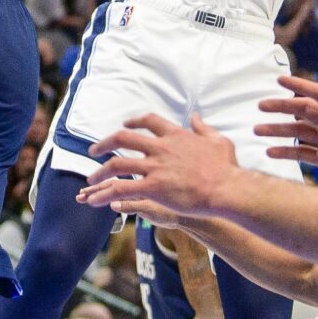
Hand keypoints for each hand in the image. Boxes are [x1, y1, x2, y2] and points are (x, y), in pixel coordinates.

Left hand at [78, 113, 240, 221]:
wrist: (227, 189)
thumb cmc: (226, 168)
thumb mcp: (218, 140)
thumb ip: (203, 128)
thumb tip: (197, 117)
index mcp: (175, 135)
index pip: (149, 121)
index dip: (134, 121)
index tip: (125, 125)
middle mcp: (161, 148)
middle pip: (123, 138)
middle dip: (105, 143)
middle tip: (93, 151)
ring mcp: (155, 167)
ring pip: (116, 164)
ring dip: (100, 171)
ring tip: (90, 179)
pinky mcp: (153, 187)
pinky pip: (121, 189)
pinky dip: (104, 195)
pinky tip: (94, 201)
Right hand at [256, 74, 317, 182]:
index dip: (300, 86)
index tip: (280, 80)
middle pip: (303, 111)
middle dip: (282, 107)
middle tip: (261, 106)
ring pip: (298, 132)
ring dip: (278, 130)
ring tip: (258, 130)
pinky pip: (301, 152)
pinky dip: (285, 151)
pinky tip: (270, 152)